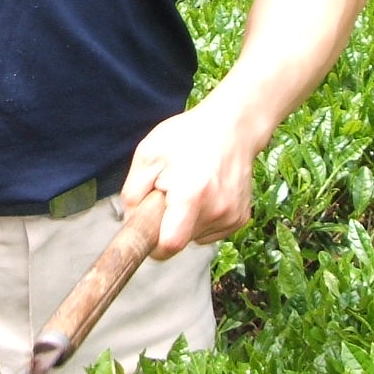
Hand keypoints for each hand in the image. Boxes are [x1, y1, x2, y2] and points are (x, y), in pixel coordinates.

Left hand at [119, 100, 256, 258]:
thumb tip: (131, 223)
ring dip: (186, 222)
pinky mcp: (241, 218)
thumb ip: (133, 192)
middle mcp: (216, 209)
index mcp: (191, 194)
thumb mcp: (148, 154)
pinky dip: (204, 219)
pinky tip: (206, 195)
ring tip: (190, 191)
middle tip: (169, 196)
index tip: (149, 236)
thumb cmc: (187, 136)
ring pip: (196, 237)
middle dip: (168, 226)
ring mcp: (232, 216)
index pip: (170, 244)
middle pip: (181, 241)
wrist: (233, 127)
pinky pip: (212, 231)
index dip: (155, 246)